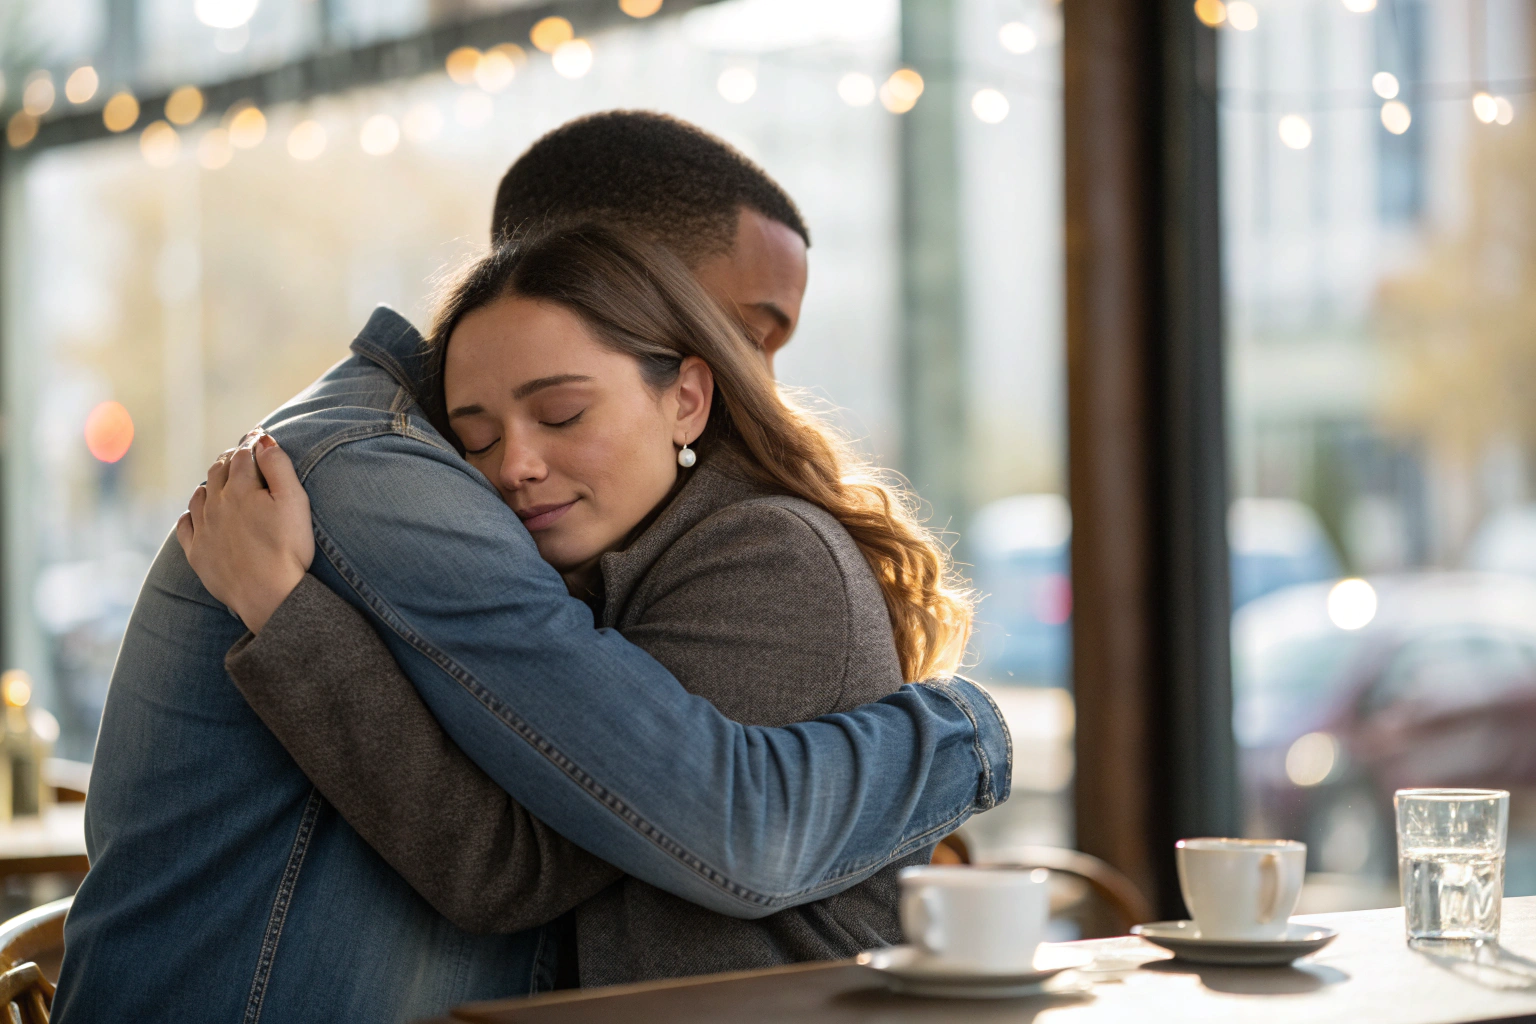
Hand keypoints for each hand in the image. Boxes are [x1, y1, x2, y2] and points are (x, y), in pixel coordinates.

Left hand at [176, 433, 314, 633]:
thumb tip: (264, 440)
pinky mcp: (197, 553)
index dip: (252, 443)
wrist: (270, 595)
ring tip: (222, 481)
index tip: (260, 437)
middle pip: (218, 471)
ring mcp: (203, 529)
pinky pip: (186, 524)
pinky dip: (192, 512)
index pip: (243, 456)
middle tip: (242, 454)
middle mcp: (216, 505)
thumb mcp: (295, 501)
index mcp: (241, 489)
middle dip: (231, 458)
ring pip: (200, 494)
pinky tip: (199, 512)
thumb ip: (279, 466)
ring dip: (211, 482)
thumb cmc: (289, 548)